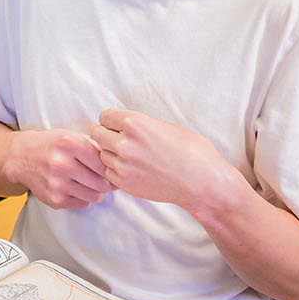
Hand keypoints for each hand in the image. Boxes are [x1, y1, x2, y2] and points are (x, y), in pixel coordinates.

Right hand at [5, 128, 113, 209]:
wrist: (22, 157)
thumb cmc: (52, 145)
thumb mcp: (72, 136)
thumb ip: (94, 147)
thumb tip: (119, 164)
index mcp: (70, 143)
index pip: (104, 163)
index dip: (112, 168)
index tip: (115, 169)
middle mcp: (62, 164)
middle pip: (102, 183)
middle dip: (107, 182)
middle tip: (107, 179)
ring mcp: (57, 184)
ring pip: (94, 196)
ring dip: (97, 191)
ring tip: (91, 183)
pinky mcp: (54, 199)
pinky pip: (82, 204)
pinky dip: (84, 197)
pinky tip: (77, 187)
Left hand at [92, 109, 233, 208]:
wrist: (201, 182)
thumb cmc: (193, 151)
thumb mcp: (168, 126)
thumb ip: (143, 125)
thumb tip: (127, 125)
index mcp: (135, 123)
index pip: (105, 116)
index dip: (111, 120)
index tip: (117, 125)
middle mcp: (125, 143)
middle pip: (97, 133)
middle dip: (106, 135)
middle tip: (117, 139)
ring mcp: (123, 165)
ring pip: (102, 154)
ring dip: (111, 154)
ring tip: (130, 156)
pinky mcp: (125, 183)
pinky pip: (109, 173)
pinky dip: (116, 171)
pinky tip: (132, 170)